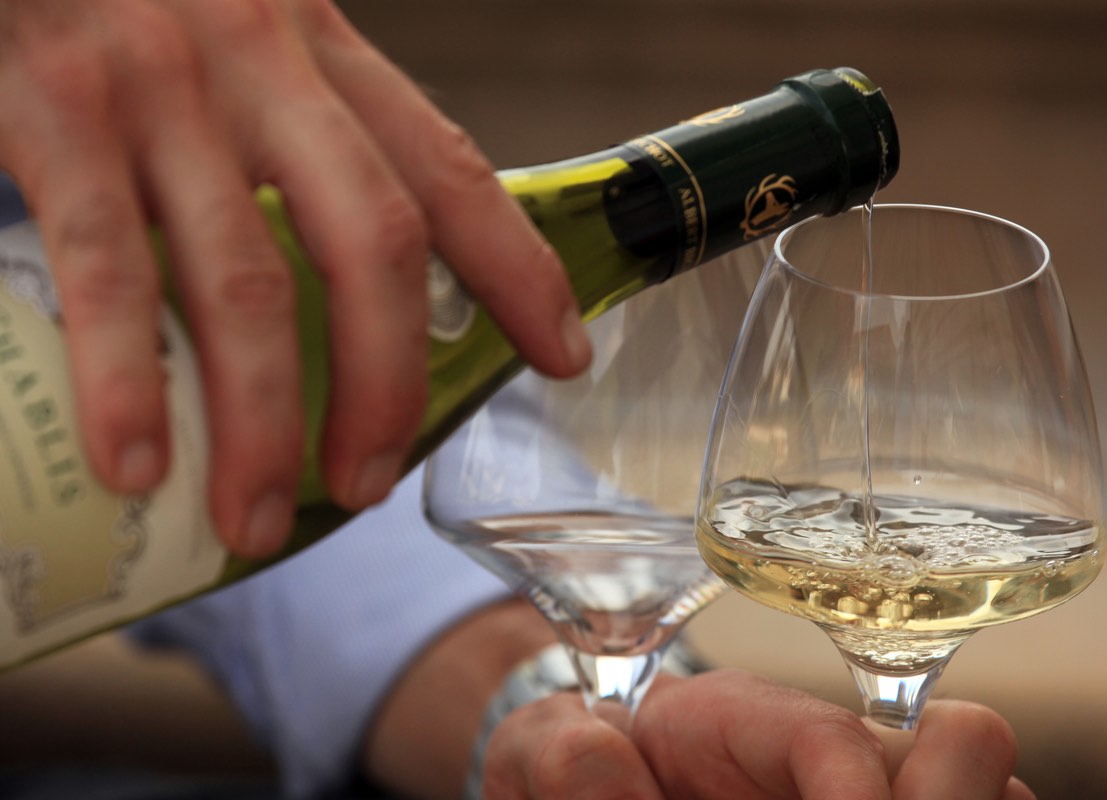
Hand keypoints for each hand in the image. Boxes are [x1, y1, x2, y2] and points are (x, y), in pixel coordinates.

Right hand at [0, 0, 589, 556]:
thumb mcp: (238, 36)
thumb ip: (290, 129)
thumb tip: (329, 279)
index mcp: (319, 50)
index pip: (449, 170)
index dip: (517, 271)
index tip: (564, 357)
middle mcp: (260, 62)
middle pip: (372, 245)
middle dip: (386, 383)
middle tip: (371, 481)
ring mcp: (160, 86)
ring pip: (247, 283)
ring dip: (263, 421)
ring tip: (258, 518)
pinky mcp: (55, 107)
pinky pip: (106, 268)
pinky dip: (129, 378)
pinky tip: (139, 462)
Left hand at [483, 670, 1035, 799]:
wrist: (607, 776)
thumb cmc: (583, 761)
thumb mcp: (541, 748)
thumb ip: (557, 750)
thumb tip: (608, 772)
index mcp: (749, 717)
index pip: (838, 735)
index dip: (858, 789)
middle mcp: (836, 752)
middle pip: (966, 749)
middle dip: (952, 799)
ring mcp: (871, 792)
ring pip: (997, 796)